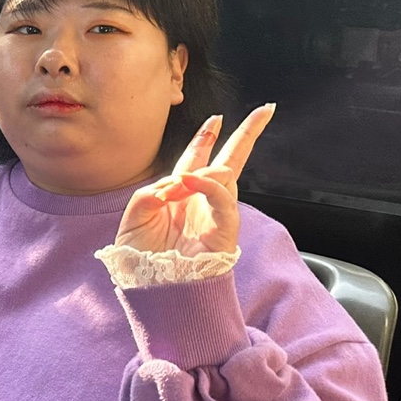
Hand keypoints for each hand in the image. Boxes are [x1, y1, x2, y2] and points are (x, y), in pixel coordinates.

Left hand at [115, 105, 274, 256]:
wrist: (152, 290)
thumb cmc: (141, 259)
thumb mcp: (134, 218)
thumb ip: (149, 194)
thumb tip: (175, 182)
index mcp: (181, 196)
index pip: (197, 159)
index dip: (205, 138)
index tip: (216, 119)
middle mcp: (202, 201)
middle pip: (231, 160)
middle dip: (247, 134)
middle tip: (266, 110)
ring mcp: (215, 214)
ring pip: (228, 175)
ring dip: (206, 166)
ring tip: (191, 165)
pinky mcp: (224, 230)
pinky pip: (223, 199)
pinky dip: (208, 185)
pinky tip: (190, 179)